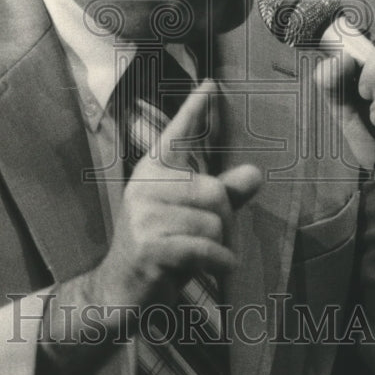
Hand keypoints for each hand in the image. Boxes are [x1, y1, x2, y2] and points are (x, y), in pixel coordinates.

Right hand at [96, 79, 259, 307]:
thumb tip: (255, 173)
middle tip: (208, 242)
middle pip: (215, 192)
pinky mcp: (150, 245)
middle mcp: (145, 186)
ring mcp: (144, 215)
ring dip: (218, 247)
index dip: (195, 109)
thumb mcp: (191, 217)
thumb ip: (222, 194)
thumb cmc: (161, 247)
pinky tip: (214, 270)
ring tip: (196, 257)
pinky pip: (206, 248)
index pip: (178, 135)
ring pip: (213, 223)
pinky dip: (220, 263)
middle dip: (224, 222)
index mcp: (153, 172)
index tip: (212, 84)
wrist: (119, 290)